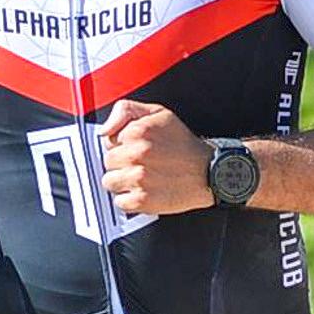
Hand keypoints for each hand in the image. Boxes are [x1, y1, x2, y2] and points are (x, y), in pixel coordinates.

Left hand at [100, 99, 210, 216]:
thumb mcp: (158, 114)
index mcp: (137, 131)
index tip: (136, 149)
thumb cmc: (184, 144)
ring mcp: (139, 178)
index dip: (121, 145)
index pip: (108, 141)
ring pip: (109, 182)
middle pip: (108, 162)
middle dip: (121, 164)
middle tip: (141, 164)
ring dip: (122, 182)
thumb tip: (103, 131)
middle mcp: (136, 154)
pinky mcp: (143, 200)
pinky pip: (120, 202)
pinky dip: (130, 200)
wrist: (210, 171)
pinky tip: (145, 191)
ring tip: (142, 178)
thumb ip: (126, 111)